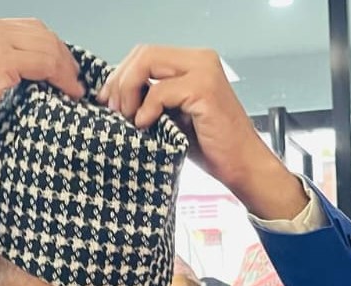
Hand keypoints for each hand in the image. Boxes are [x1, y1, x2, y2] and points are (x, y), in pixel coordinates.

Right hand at [0, 16, 83, 146]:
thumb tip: (22, 78)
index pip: (28, 29)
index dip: (51, 48)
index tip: (62, 67)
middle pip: (42, 33)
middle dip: (63, 56)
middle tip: (73, 78)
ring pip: (48, 47)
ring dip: (66, 69)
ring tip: (73, 89)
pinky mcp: (2, 62)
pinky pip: (46, 64)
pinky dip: (62, 78)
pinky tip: (66, 92)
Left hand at [98, 46, 304, 219]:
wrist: (242, 166)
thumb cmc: (210, 145)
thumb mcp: (173, 114)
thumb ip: (151, 97)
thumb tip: (114, 93)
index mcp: (193, 62)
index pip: (145, 53)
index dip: (120, 74)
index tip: (108, 101)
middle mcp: (201, 59)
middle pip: (142, 53)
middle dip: (120, 81)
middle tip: (115, 111)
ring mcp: (204, 71)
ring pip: (146, 64)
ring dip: (129, 92)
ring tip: (129, 118)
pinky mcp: (204, 89)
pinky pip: (159, 91)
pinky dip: (146, 109)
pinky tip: (146, 125)